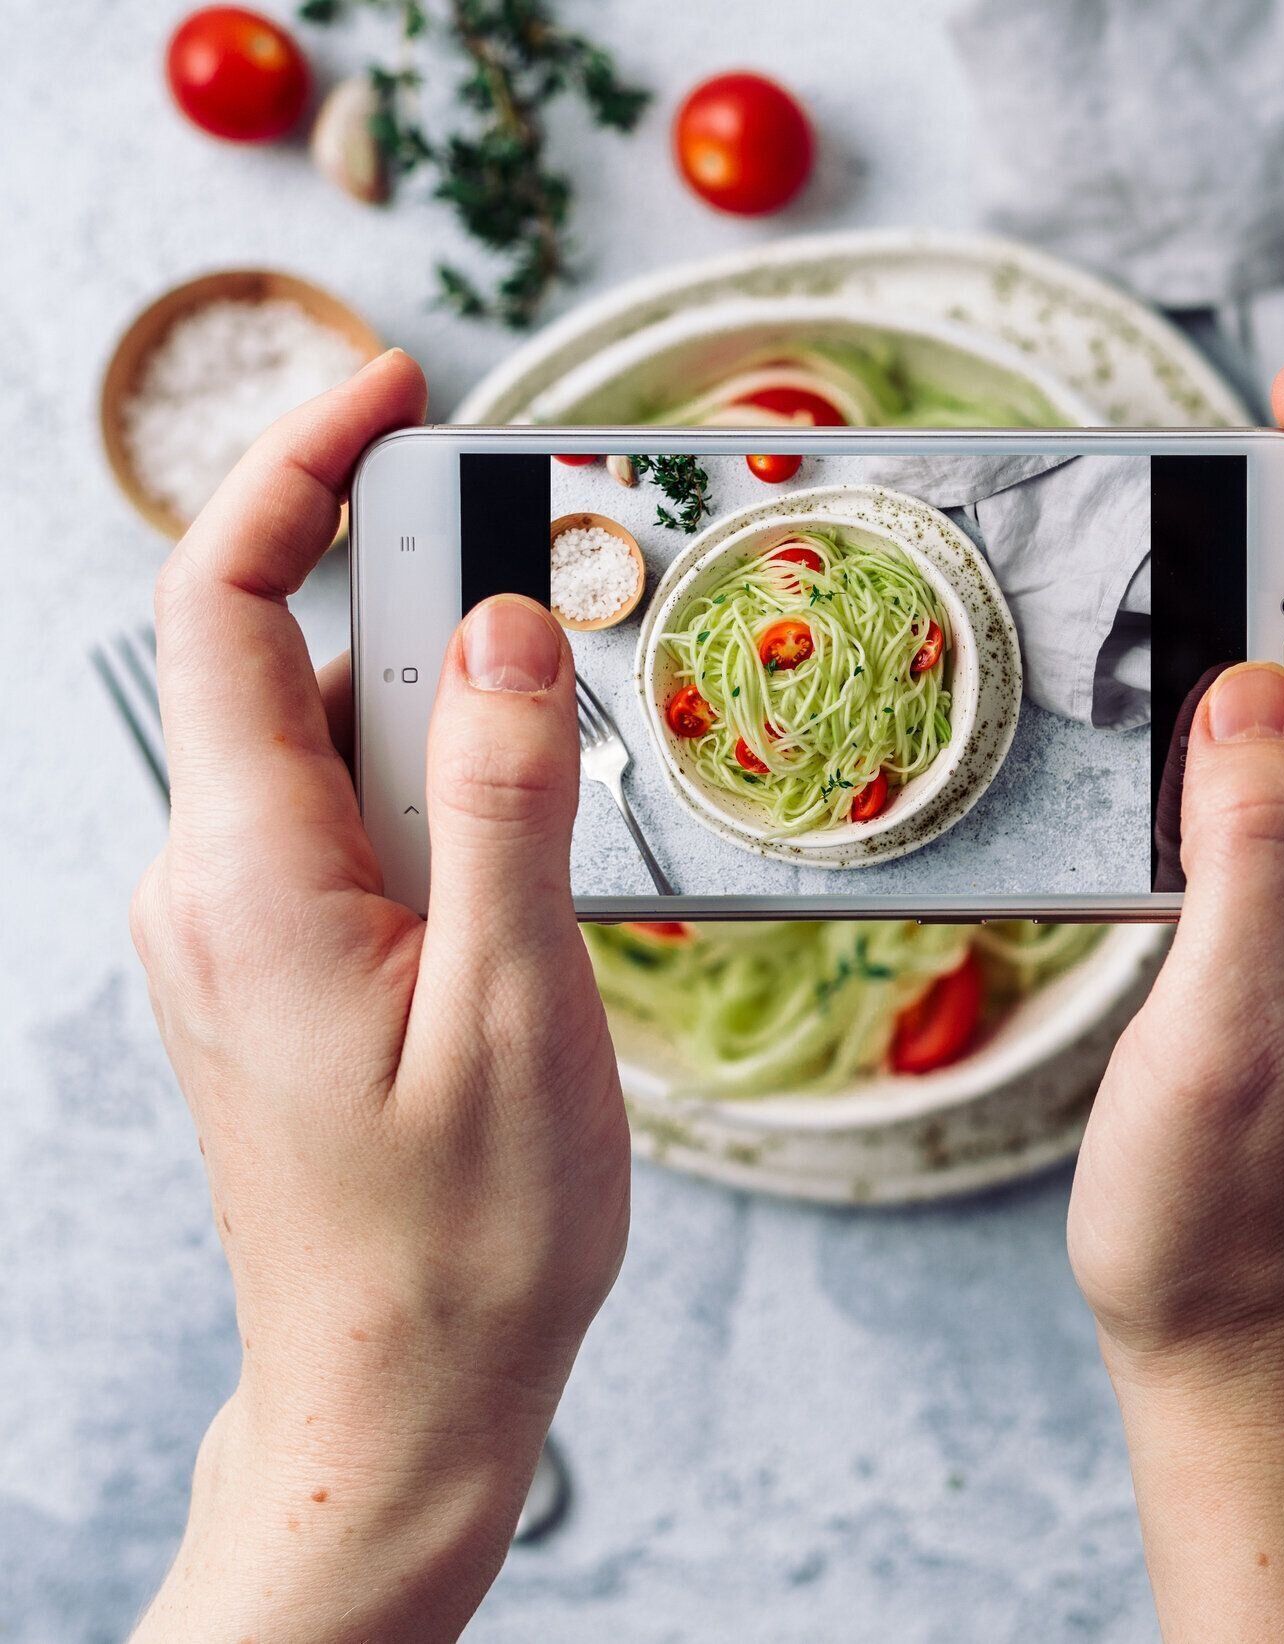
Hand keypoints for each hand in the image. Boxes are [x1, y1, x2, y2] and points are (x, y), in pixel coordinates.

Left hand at [130, 353, 627, 1642]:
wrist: (400, 1391)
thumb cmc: (463, 1232)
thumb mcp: (518, 1002)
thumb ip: (507, 798)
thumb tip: (506, 627)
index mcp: (250, 878)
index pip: (225, 607)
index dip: (291, 472)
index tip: (387, 391)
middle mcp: (213, 888)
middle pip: (290, 663)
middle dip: (417, 601)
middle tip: (548, 603)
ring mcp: (239, 931)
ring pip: (328, 749)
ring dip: (441, 715)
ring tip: (557, 769)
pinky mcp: (283, 968)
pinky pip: (345, 827)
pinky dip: (433, 794)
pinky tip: (519, 859)